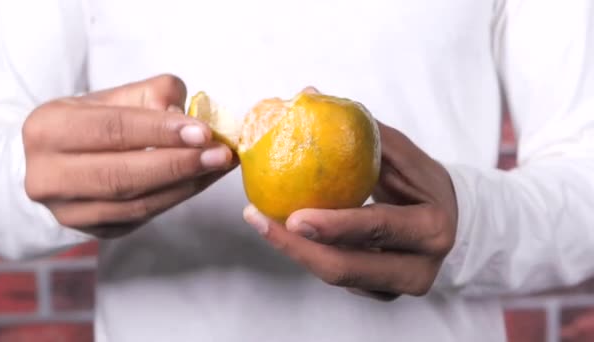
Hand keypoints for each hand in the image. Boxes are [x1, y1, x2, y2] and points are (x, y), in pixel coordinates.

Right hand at [23, 74, 235, 237]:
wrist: (61, 161)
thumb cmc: (92, 122)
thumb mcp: (112, 96)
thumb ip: (151, 94)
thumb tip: (187, 114)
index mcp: (47, 129)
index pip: (111, 130)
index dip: (160, 131)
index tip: (203, 131)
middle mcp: (48, 176)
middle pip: (122, 175)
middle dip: (179, 164)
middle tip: (220, 154)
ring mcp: (70, 211)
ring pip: (136, 203)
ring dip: (186, 185)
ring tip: (220, 165)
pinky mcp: (95, 231)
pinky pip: (143, 217)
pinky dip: (178, 197)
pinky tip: (204, 179)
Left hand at [243, 122, 457, 299]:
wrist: (450, 219)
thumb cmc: (420, 180)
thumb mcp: (401, 152)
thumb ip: (360, 128)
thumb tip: (307, 93)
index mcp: (431, 228)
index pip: (377, 229)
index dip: (335, 227)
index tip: (293, 215)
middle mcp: (420, 268)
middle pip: (347, 268)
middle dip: (297, 248)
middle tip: (259, 220)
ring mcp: (399, 286)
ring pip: (336, 278)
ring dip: (295, 251)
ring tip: (261, 221)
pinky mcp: (382, 294)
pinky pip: (339, 279)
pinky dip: (310, 254)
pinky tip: (283, 231)